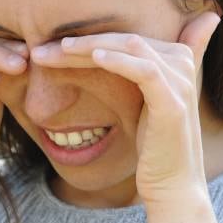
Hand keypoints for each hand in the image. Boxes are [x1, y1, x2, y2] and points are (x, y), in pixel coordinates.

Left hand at [29, 12, 221, 203]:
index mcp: (176, 59)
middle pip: (125, 39)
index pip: (125, 37)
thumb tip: (111, 57)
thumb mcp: (143, 104)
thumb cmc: (152, 147)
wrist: (172, 185)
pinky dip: (119, 61)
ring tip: (58, 50)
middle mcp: (182, 63)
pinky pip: (145, 71)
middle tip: (40, 49)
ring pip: (131, 47)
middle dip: (81, 42)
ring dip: (90, 46)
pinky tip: (95, 58)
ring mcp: (180, 82)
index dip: (88, 37)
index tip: (48, 47)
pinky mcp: (172, 103)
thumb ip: (135, 74)